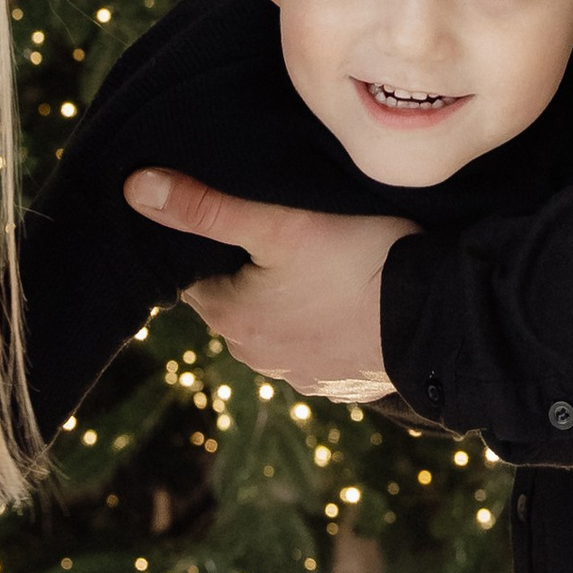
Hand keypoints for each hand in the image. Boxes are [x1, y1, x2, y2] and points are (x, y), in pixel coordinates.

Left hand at [125, 170, 414, 391]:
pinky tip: (351, 295)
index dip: (213, 241)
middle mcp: (255, 357)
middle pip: (236, 299)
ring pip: (279, 323)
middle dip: (253, 271)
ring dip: (291, 299)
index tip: (242, 215)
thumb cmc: (358, 263)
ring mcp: (300, 375)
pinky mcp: (341, 382)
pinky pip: (319, 345)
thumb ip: (206, 208)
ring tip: (325, 260)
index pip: (195, 273)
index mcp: (228, 318)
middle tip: (288, 230)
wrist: (438, 323)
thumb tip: (134, 189)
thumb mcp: (279, 224)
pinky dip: (327, 322)